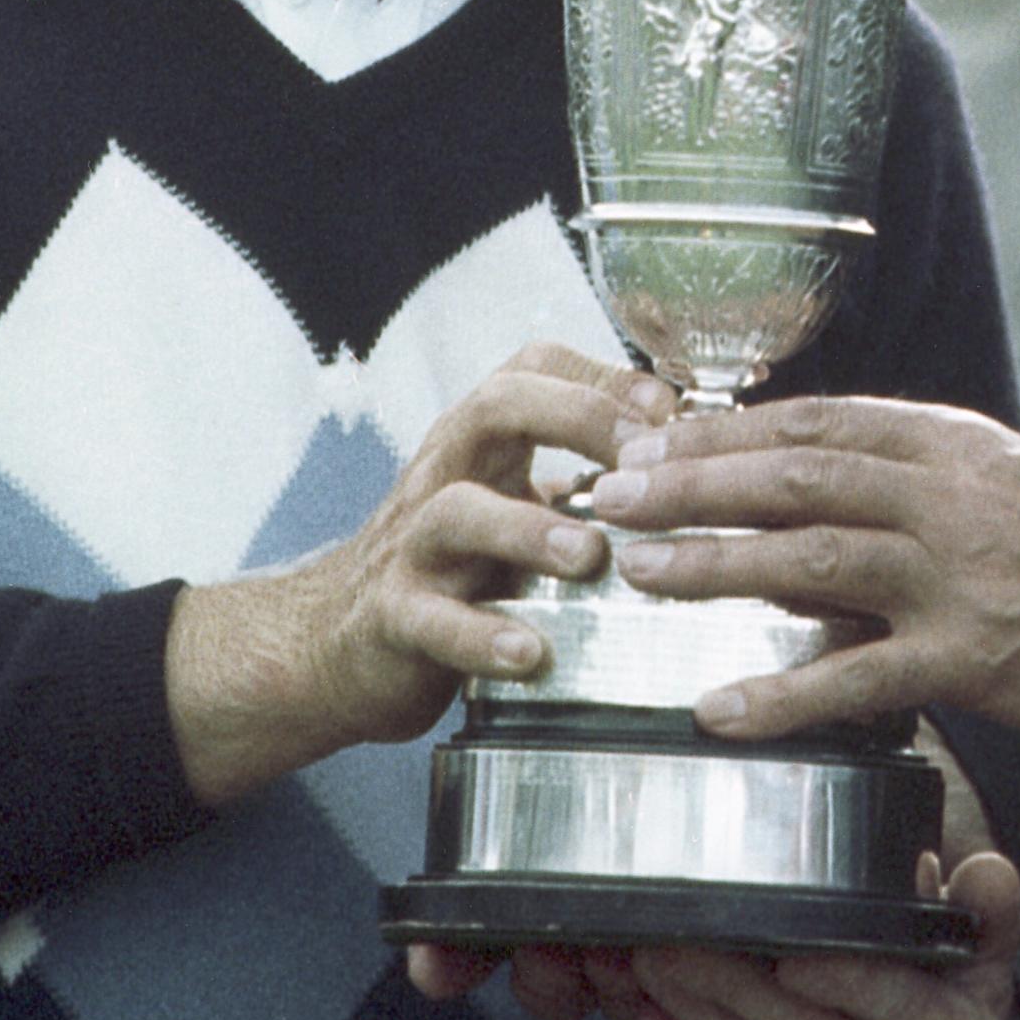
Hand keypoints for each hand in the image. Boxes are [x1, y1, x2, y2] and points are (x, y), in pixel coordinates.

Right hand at [164, 346, 676, 803]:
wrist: (331, 641)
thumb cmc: (448, 569)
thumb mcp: (507, 506)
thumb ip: (578, 482)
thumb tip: (688, 466)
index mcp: (479, 444)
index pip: (534, 368)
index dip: (602, 374)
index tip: (667, 408)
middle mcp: (444, 475)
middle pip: (497, 406)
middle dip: (576, 417)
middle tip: (643, 457)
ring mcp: (413, 546)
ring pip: (460, 512)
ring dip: (530, 529)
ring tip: (589, 556)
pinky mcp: (391, 618)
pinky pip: (431, 621)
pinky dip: (481, 636)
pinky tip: (530, 652)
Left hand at [594, 398, 1019, 745]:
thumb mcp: (997, 485)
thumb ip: (901, 486)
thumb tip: (791, 505)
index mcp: (948, 443)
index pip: (813, 421)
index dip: (720, 429)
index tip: (647, 439)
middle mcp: (946, 494)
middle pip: (795, 473)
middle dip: (692, 480)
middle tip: (613, 493)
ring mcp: (959, 575)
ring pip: (812, 555)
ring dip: (713, 562)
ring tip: (640, 572)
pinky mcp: (975, 657)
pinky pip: (860, 676)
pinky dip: (784, 692)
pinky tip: (722, 710)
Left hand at [637, 850, 1019, 1019]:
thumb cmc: (948, 1010)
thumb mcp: (982, 960)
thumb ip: (987, 910)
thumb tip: (987, 870)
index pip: (900, 1004)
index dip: (842, 981)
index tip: (789, 952)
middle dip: (735, 987)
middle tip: (679, 939)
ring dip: (706, 1017)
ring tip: (661, 964)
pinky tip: (683, 1010)